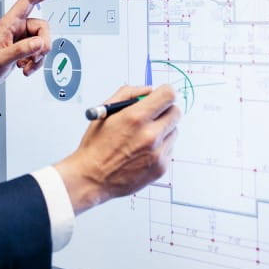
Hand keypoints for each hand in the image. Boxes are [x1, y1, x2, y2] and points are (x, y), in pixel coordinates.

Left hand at [0, 0, 64, 93]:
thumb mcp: (1, 58)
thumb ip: (21, 50)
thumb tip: (39, 43)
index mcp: (9, 23)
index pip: (29, 1)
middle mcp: (17, 27)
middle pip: (42, 27)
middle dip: (43, 44)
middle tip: (36, 56)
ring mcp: (22, 38)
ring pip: (42, 41)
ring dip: (38, 56)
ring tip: (26, 65)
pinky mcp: (25, 48)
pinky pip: (39, 51)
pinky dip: (36, 61)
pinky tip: (25, 67)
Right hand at [53, 84, 180, 212]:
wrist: (92, 179)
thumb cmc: (96, 146)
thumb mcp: (105, 112)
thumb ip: (128, 94)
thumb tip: (149, 89)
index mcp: (136, 117)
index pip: (168, 95)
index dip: (165, 92)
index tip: (162, 96)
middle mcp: (150, 135)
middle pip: (176, 112)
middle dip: (166, 110)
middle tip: (154, 115)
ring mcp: (158, 153)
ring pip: (174, 131)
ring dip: (164, 129)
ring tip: (144, 137)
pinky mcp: (161, 168)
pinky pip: (170, 149)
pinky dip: (160, 147)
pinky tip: (143, 151)